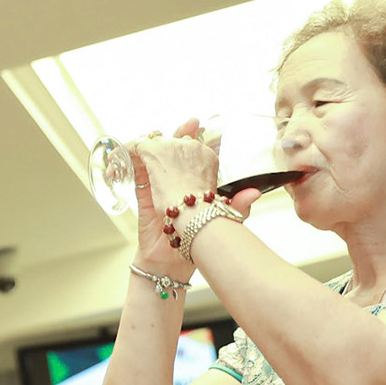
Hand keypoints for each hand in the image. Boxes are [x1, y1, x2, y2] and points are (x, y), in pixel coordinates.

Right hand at [131, 120, 260, 273]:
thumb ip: (237, 205)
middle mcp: (176, 182)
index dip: (193, 135)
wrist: (172, 261)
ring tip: (151, 138)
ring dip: (150, 145)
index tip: (196, 122)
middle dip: (173, 136)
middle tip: (181, 127)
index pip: (192, 153)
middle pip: (170, 150)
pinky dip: (130, 161)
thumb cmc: (196, 240)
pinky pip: (135, 174)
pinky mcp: (142, 196)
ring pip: (151, 158)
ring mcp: (157, 187)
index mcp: (195, 183)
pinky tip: (130, 154)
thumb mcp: (221, 219)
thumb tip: (255, 193)